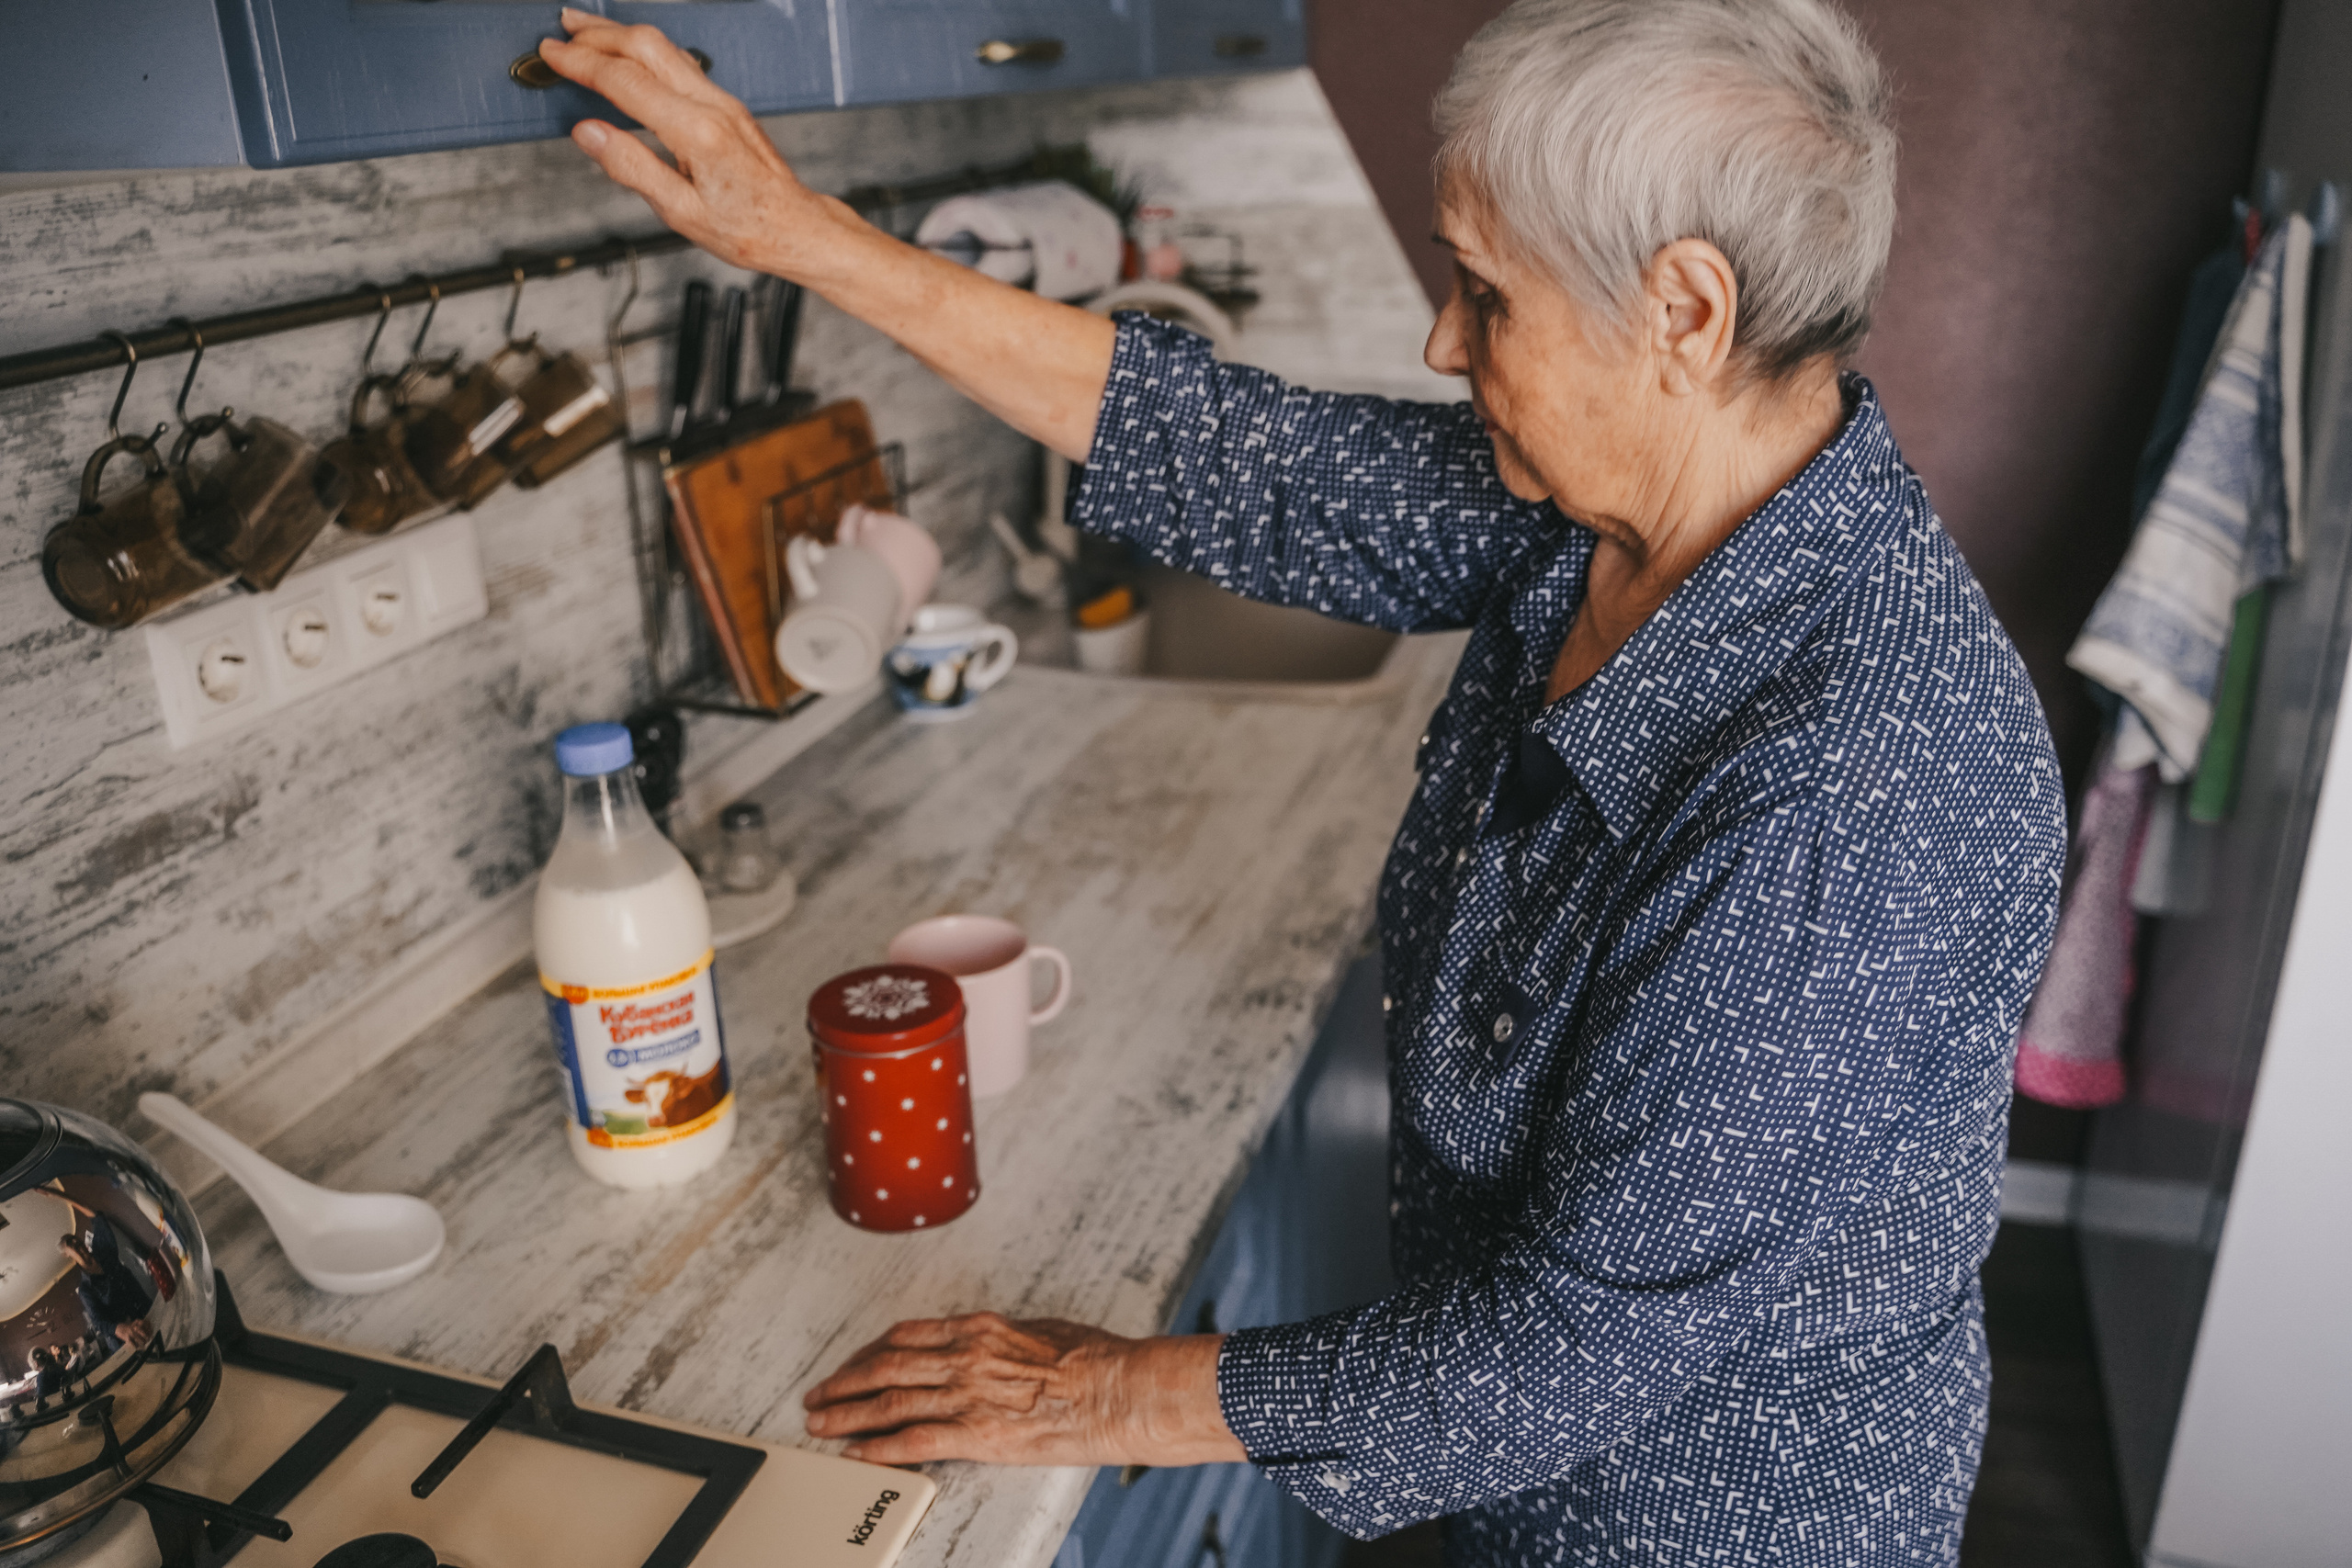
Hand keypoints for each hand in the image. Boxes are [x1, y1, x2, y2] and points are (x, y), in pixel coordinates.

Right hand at [537, 9, 842, 276]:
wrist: (798, 228)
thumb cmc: (749, 228)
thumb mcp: (680, 212)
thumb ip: (631, 167)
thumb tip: (588, 133)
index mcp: (698, 134)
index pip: (626, 81)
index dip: (582, 64)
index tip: (551, 56)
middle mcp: (714, 107)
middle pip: (646, 47)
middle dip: (597, 35)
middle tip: (560, 34)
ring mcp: (724, 102)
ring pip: (665, 48)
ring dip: (620, 35)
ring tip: (584, 30)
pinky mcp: (728, 106)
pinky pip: (681, 63)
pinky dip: (645, 51)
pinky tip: (629, 54)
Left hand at [802, 1312, 1245, 1467]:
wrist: (1118, 1390)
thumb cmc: (1094, 1359)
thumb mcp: (1043, 1330)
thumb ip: (1005, 1338)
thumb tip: (991, 1341)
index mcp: (980, 1328)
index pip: (906, 1336)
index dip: (869, 1351)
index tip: (853, 1362)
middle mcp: (964, 1356)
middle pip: (885, 1366)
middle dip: (844, 1382)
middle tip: (819, 1396)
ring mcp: (967, 1395)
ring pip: (889, 1401)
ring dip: (848, 1414)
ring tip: (822, 1425)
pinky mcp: (976, 1435)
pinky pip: (913, 1440)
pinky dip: (878, 1449)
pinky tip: (857, 1456)